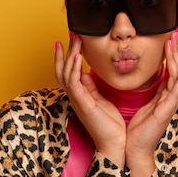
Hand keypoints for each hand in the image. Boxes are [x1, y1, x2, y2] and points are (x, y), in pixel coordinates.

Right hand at [54, 35, 125, 166]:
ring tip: (73, 39)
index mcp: (79, 95)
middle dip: (65, 51)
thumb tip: (85, 72)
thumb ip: (91, 86)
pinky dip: (73, 68)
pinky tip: (76, 56)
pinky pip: (73, 82)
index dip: (67, 55)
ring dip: (69, 55)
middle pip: (62, 69)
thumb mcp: (100, 99)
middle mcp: (74, 96)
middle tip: (70, 33)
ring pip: (65, 73)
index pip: (68, 71)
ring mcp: (76, 100)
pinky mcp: (82, 103)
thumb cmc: (110, 124)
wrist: (115, 143)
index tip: (70, 40)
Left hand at [125, 32, 177, 176]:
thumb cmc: (133, 131)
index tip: (166, 40)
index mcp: (159, 97)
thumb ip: (137, 92)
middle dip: (174, 52)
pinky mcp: (166, 111)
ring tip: (175, 43)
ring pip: (176, 77)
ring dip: (176, 59)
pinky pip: (175, 91)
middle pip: (174, 71)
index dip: (168, 56)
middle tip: (173, 34)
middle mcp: (166, 99)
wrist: (132, 150)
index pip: (167, 72)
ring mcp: (168, 105)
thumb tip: (130, 77)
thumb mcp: (135, 106)